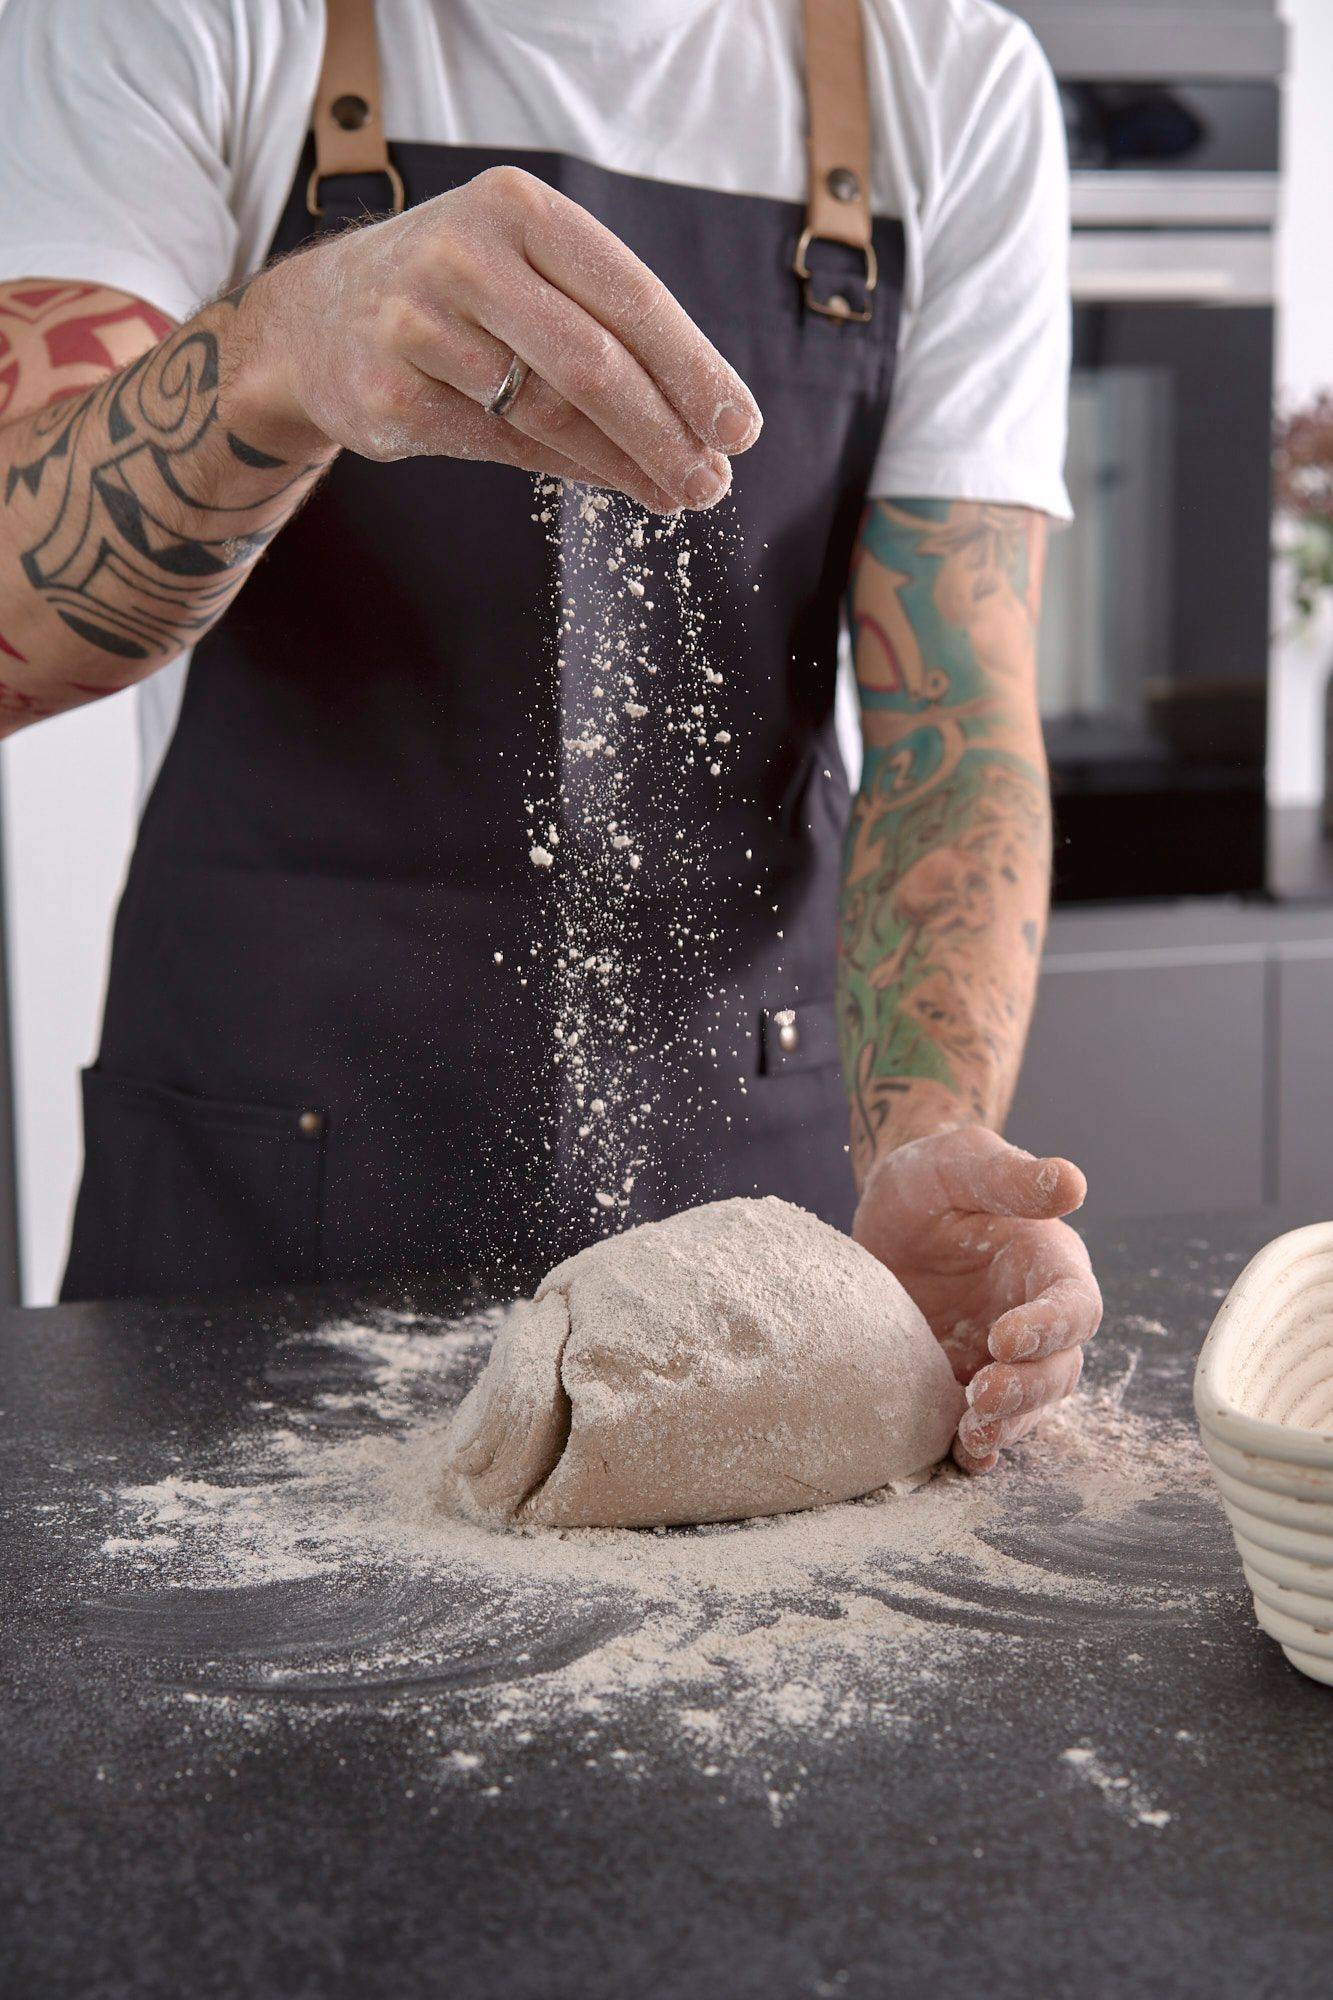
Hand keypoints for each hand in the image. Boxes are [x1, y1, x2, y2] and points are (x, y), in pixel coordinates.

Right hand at [251, 165, 760, 508]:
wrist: (314, 321)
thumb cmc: (453, 296)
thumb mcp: (524, 273)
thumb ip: (603, 326)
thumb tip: (702, 425)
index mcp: (516, 209)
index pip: (629, 296)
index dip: (693, 368)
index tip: (741, 428)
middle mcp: (463, 255)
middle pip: (595, 362)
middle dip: (667, 431)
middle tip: (716, 483)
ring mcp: (419, 327)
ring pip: (552, 413)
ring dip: (628, 464)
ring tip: (678, 493)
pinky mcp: (393, 397)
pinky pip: (505, 446)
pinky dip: (570, 471)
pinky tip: (614, 484)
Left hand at [852, 1126, 1101, 1474]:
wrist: (885, 1211)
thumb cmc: (932, 1177)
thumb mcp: (961, 1161)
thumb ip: (1011, 1176)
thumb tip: (1073, 1184)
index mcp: (1050, 1264)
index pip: (1073, 1306)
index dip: (1049, 1328)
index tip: (1004, 1338)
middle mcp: (1037, 1316)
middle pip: (1059, 1369)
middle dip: (1028, 1389)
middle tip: (983, 1395)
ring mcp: (1003, 1357)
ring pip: (1030, 1405)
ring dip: (1008, 1424)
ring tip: (971, 1436)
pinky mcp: (964, 1380)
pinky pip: (987, 1423)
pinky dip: (980, 1444)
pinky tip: (962, 1455)